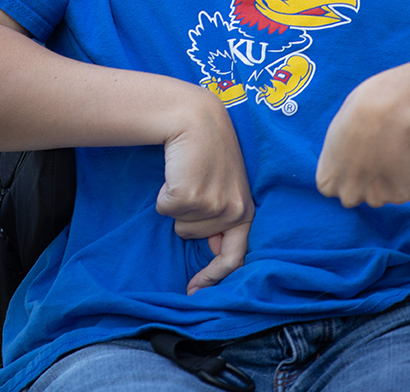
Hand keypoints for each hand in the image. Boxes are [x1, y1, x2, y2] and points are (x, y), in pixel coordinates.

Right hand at [154, 89, 253, 289]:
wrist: (194, 118)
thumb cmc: (208, 151)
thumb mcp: (225, 185)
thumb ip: (224, 216)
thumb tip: (215, 250)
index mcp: (245, 210)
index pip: (234, 257)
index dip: (213, 277)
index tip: (194, 290)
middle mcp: (233, 211)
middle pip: (194, 236)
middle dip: (186, 216)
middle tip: (192, 183)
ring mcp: (212, 205)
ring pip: (179, 224)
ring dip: (177, 202)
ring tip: (187, 173)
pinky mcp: (189, 197)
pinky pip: (165, 209)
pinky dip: (164, 194)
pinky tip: (176, 171)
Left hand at [316, 73, 409, 207]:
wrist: (386, 110)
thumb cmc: (358, 115)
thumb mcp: (335, 140)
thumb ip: (339, 161)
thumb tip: (350, 165)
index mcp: (326, 183)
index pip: (337, 188)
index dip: (350, 170)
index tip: (358, 153)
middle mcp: (348, 196)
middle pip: (358, 195)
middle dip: (366, 181)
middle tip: (377, 153)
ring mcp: (375, 199)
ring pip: (383, 194)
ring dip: (388, 179)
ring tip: (393, 149)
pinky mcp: (401, 195)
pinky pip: (405, 189)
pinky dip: (408, 176)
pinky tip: (406, 154)